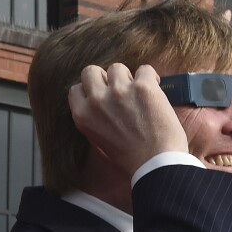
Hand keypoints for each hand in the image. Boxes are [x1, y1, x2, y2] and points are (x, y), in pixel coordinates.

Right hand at [67, 63, 187, 177]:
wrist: (155, 164)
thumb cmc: (130, 158)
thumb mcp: (98, 139)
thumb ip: (95, 118)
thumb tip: (101, 100)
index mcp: (83, 116)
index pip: (76, 89)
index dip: (89, 90)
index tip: (101, 95)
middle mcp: (97, 101)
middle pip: (91, 71)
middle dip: (103, 77)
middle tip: (117, 88)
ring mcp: (119, 91)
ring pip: (117, 68)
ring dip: (128, 77)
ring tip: (138, 92)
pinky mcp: (142, 87)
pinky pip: (145, 69)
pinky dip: (151, 78)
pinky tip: (154, 91)